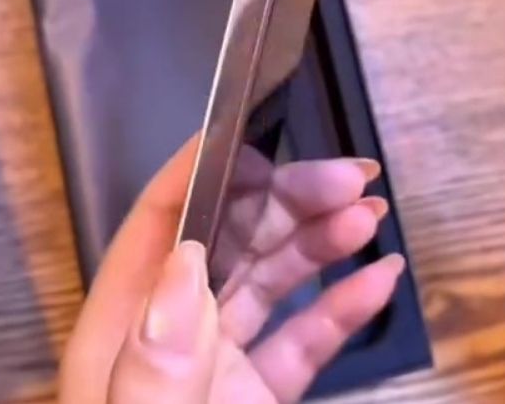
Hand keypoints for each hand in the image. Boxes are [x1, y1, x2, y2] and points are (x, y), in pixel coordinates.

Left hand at [59, 139, 403, 402]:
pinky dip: (341, 306)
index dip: (201, 170)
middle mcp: (171, 341)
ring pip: (271, 282)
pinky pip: (303, 340)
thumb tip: (181, 269)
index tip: (253, 128)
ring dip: (321, 241)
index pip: (155, 225)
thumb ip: (155, 370)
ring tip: (370, 214)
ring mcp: (216, 370)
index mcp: (127, 337)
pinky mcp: (256, 400)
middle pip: (228, 242)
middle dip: (289, 200)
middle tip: (350, 178)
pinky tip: (377, 281)